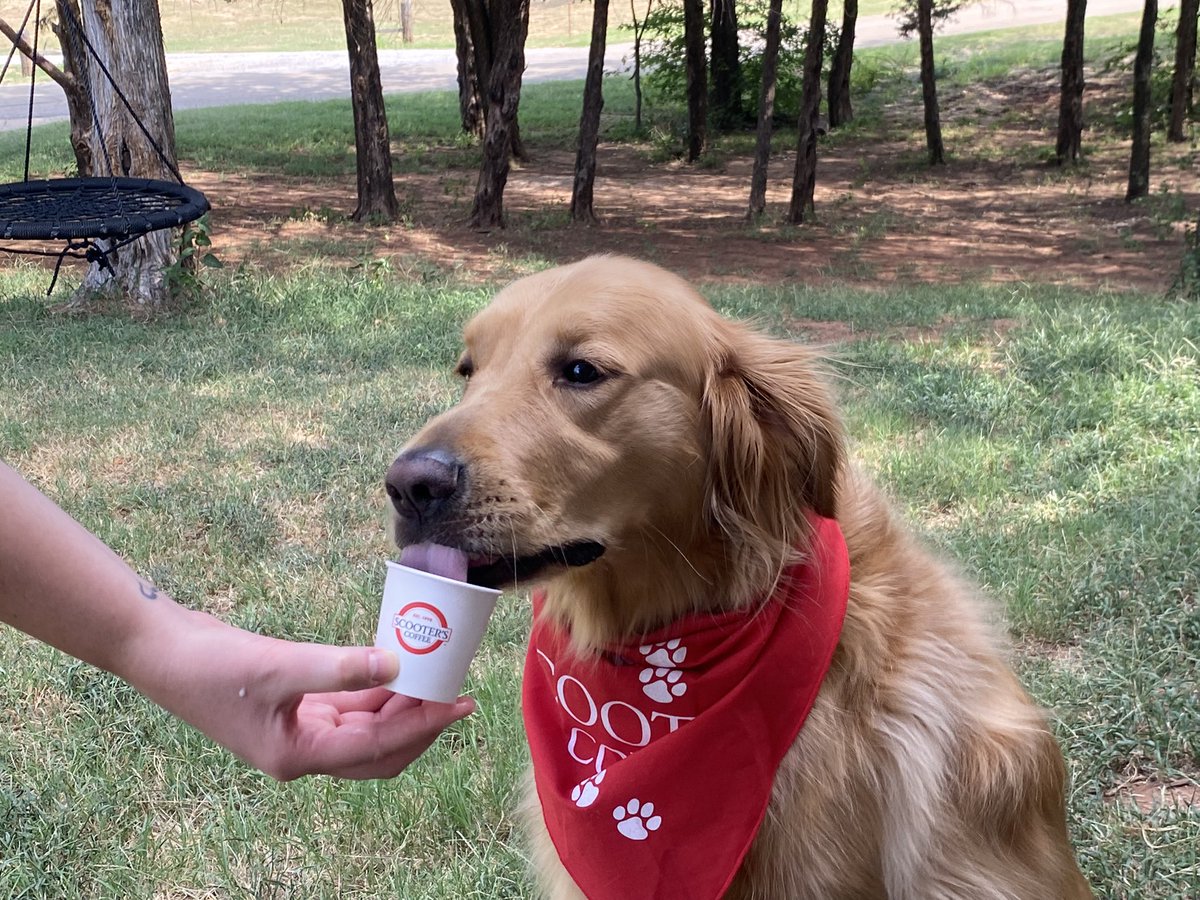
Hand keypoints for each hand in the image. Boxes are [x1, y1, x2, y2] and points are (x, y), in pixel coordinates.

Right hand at [133, 610, 475, 780]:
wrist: (163, 650)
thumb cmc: (211, 666)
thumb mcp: (279, 664)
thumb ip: (340, 667)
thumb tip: (396, 663)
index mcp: (298, 756)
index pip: (378, 748)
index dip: (423, 726)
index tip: (459, 704)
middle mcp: (303, 752)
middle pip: (380, 751)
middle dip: (420, 725)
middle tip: (455, 694)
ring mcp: (299, 731)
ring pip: (366, 728)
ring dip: (399, 707)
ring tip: (433, 677)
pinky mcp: (296, 707)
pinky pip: (349, 707)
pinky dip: (374, 691)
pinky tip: (395, 666)